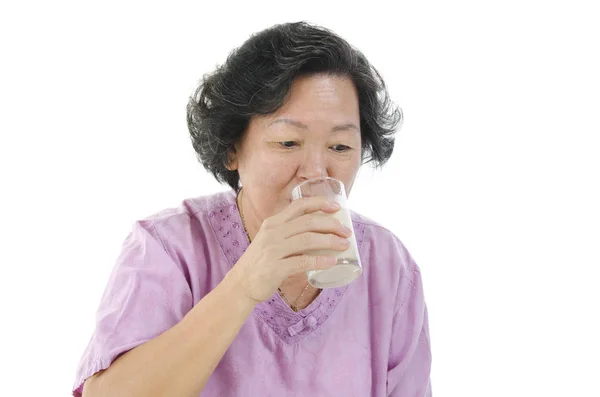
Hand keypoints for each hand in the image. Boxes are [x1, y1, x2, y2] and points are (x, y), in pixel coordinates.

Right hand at [229, 196, 351, 304]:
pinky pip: (302, 261)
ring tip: (345, 245)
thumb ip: (288, 232)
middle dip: (332, 225)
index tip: (337, 207)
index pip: (299, 205)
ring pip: (308, 239)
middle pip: (308, 222)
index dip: (320, 203)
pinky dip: (320, 260)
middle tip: (347, 232)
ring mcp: (273, 250)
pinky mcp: (275, 268)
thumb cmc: (261, 262)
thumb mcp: (270, 239)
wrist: (240, 284)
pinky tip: (332, 262)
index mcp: (273, 222)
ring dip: (330, 241)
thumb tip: (318, 231)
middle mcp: (273, 232)